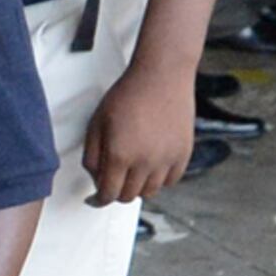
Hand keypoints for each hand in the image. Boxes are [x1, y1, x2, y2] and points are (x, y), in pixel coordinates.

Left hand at [80, 58, 198, 204]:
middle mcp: (145, 162)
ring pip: (150, 192)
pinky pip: (170, 181)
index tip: (96, 198)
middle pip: (128, 196)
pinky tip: (151, 168)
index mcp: (120, 155)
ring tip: (132, 173)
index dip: (99, 199)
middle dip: (117, 192)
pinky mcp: (183, 153)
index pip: (108, 194)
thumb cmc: (127, 95)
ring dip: (138, 187)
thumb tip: (95, 179)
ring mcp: (166, 159)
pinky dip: (159, 179)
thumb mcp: (97, 122)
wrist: (161, 76)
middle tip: (113, 181)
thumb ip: (92, 154)